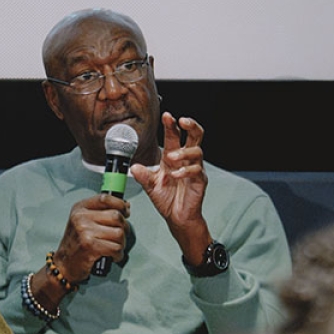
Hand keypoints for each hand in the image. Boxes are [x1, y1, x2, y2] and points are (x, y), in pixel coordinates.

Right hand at [54, 193, 130, 281]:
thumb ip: (103, 212)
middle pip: (116, 216)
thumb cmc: (77, 243)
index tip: (125, 211)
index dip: (120, 204)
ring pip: (119, 233)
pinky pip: (116, 248)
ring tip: (115, 247)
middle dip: (124, 227)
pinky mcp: (90, 246)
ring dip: (121, 243)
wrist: (64, 264)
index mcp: (80, 209)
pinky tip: (113, 255)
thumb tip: (126, 206)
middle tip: (119, 236)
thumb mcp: (84, 221)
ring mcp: (85, 232)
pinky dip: (118, 254)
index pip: (105, 198)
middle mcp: (81, 218)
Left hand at [131, 112, 211, 254]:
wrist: (177, 217)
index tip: (166, 115)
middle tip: (182, 121)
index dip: (171, 125)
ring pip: (197, 151)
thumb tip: (133, 167)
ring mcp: (195, 169)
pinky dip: (186, 170)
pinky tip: (176, 175)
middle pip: (195, 136)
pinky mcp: (200, 181)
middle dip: (190, 125)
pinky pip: (197, 170)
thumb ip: (143, 176)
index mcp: (174, 156)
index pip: (175, 136)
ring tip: (171, 157)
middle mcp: (186, 160)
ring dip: (183, 151)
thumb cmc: (167, 199)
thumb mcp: (151, 186)